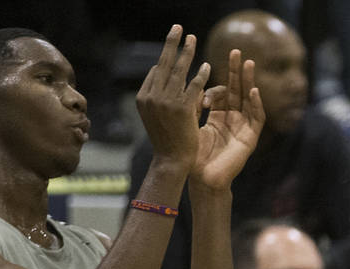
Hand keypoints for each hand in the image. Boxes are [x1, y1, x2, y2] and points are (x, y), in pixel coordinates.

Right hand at [135, 25, 209, 171]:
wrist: (171, 160)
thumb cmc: (167, 139)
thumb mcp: (158, 115)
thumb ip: (165, 95)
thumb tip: (174, 76)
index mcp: (143, 97)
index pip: (156, 72)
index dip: (166, 59)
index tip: (175, 46)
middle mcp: (151, 96)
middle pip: (163, 63)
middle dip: (172, 43)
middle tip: (178, 27)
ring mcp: (165, 101)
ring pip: (178, 71)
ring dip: (187, 52)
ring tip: (192, 38)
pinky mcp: (181, 108)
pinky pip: (193, 85)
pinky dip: (201, 74)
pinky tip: (207, 66)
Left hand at [190, 49, 264, 189]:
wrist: (203, 179)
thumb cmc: (195, 157)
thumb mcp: (192, 125)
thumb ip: (195, 106)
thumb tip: (192, 85)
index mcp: (219, 118)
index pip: (222, 93)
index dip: (214, 86)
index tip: (204, 85)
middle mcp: (233, 120)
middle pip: (237, 91)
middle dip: (236, 72)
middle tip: (236, 51)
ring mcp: (243, 128)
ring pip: (249, 100)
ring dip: (249, 82)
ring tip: (249, 64)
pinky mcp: (251, 138)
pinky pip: (257, 118)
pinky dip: (256, 104)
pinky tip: (254, 91)